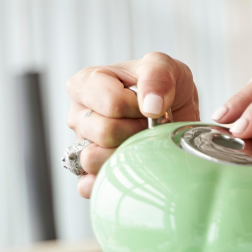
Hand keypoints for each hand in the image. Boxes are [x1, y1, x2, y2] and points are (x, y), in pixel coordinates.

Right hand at [66, 52, 198, 197]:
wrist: (173, 111)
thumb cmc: (162, 85)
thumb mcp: (165, 65)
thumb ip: (157, 74)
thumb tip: (151, 106)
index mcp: (87, 83)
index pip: (112, 104)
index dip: (138, 108)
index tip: (149, 104)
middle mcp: (78, 114)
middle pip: (106, 133)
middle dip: (137, 130)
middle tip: (149, 124)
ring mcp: (80, 145)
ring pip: (95, 159)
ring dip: (127, 153)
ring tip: (139, 140)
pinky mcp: (87, 172)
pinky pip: (88, 185)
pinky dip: (110, 180)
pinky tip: (129, 168)